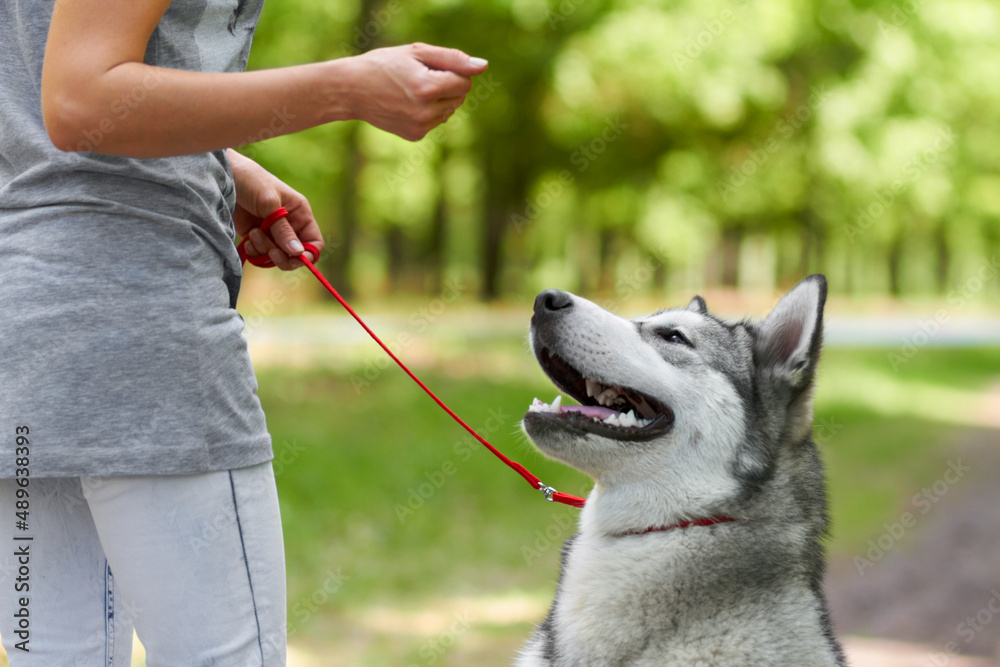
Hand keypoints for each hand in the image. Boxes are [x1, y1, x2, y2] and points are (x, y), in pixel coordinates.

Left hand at [228, 149, 323, 270]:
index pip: (314, 242)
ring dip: (265, 250)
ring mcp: (272, 232)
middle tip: (271, 253)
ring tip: (254, 233)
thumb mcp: (269, 203)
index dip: (308, 254)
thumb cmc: (251, 181)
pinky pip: (260, 255)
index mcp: (300, 214)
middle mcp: (289, 225)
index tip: (294, 257)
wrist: (224, 177)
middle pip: (295, 254)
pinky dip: (254, 252)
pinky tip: (248, 239)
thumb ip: (283, 230)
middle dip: (283, 257)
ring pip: (276, 256)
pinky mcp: (255, 237)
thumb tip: (298, 252)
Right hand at [346, 43, 487, 140]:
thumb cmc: (384, 65)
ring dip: (439, 99)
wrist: (352, 90)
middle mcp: (426, 112)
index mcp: (427, 88)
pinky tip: (407, 104)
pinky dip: (429, 112)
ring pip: (450, 110)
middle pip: (460, 98)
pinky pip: (436, 121)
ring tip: (412, 91)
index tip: (431, 67)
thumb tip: (483, 67)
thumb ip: (453, 59)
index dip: (452, 72)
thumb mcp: (417, 52)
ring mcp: (421, 127)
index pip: (465, 82)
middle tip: (419, 78)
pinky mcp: (416, 135)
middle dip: (447, 86)